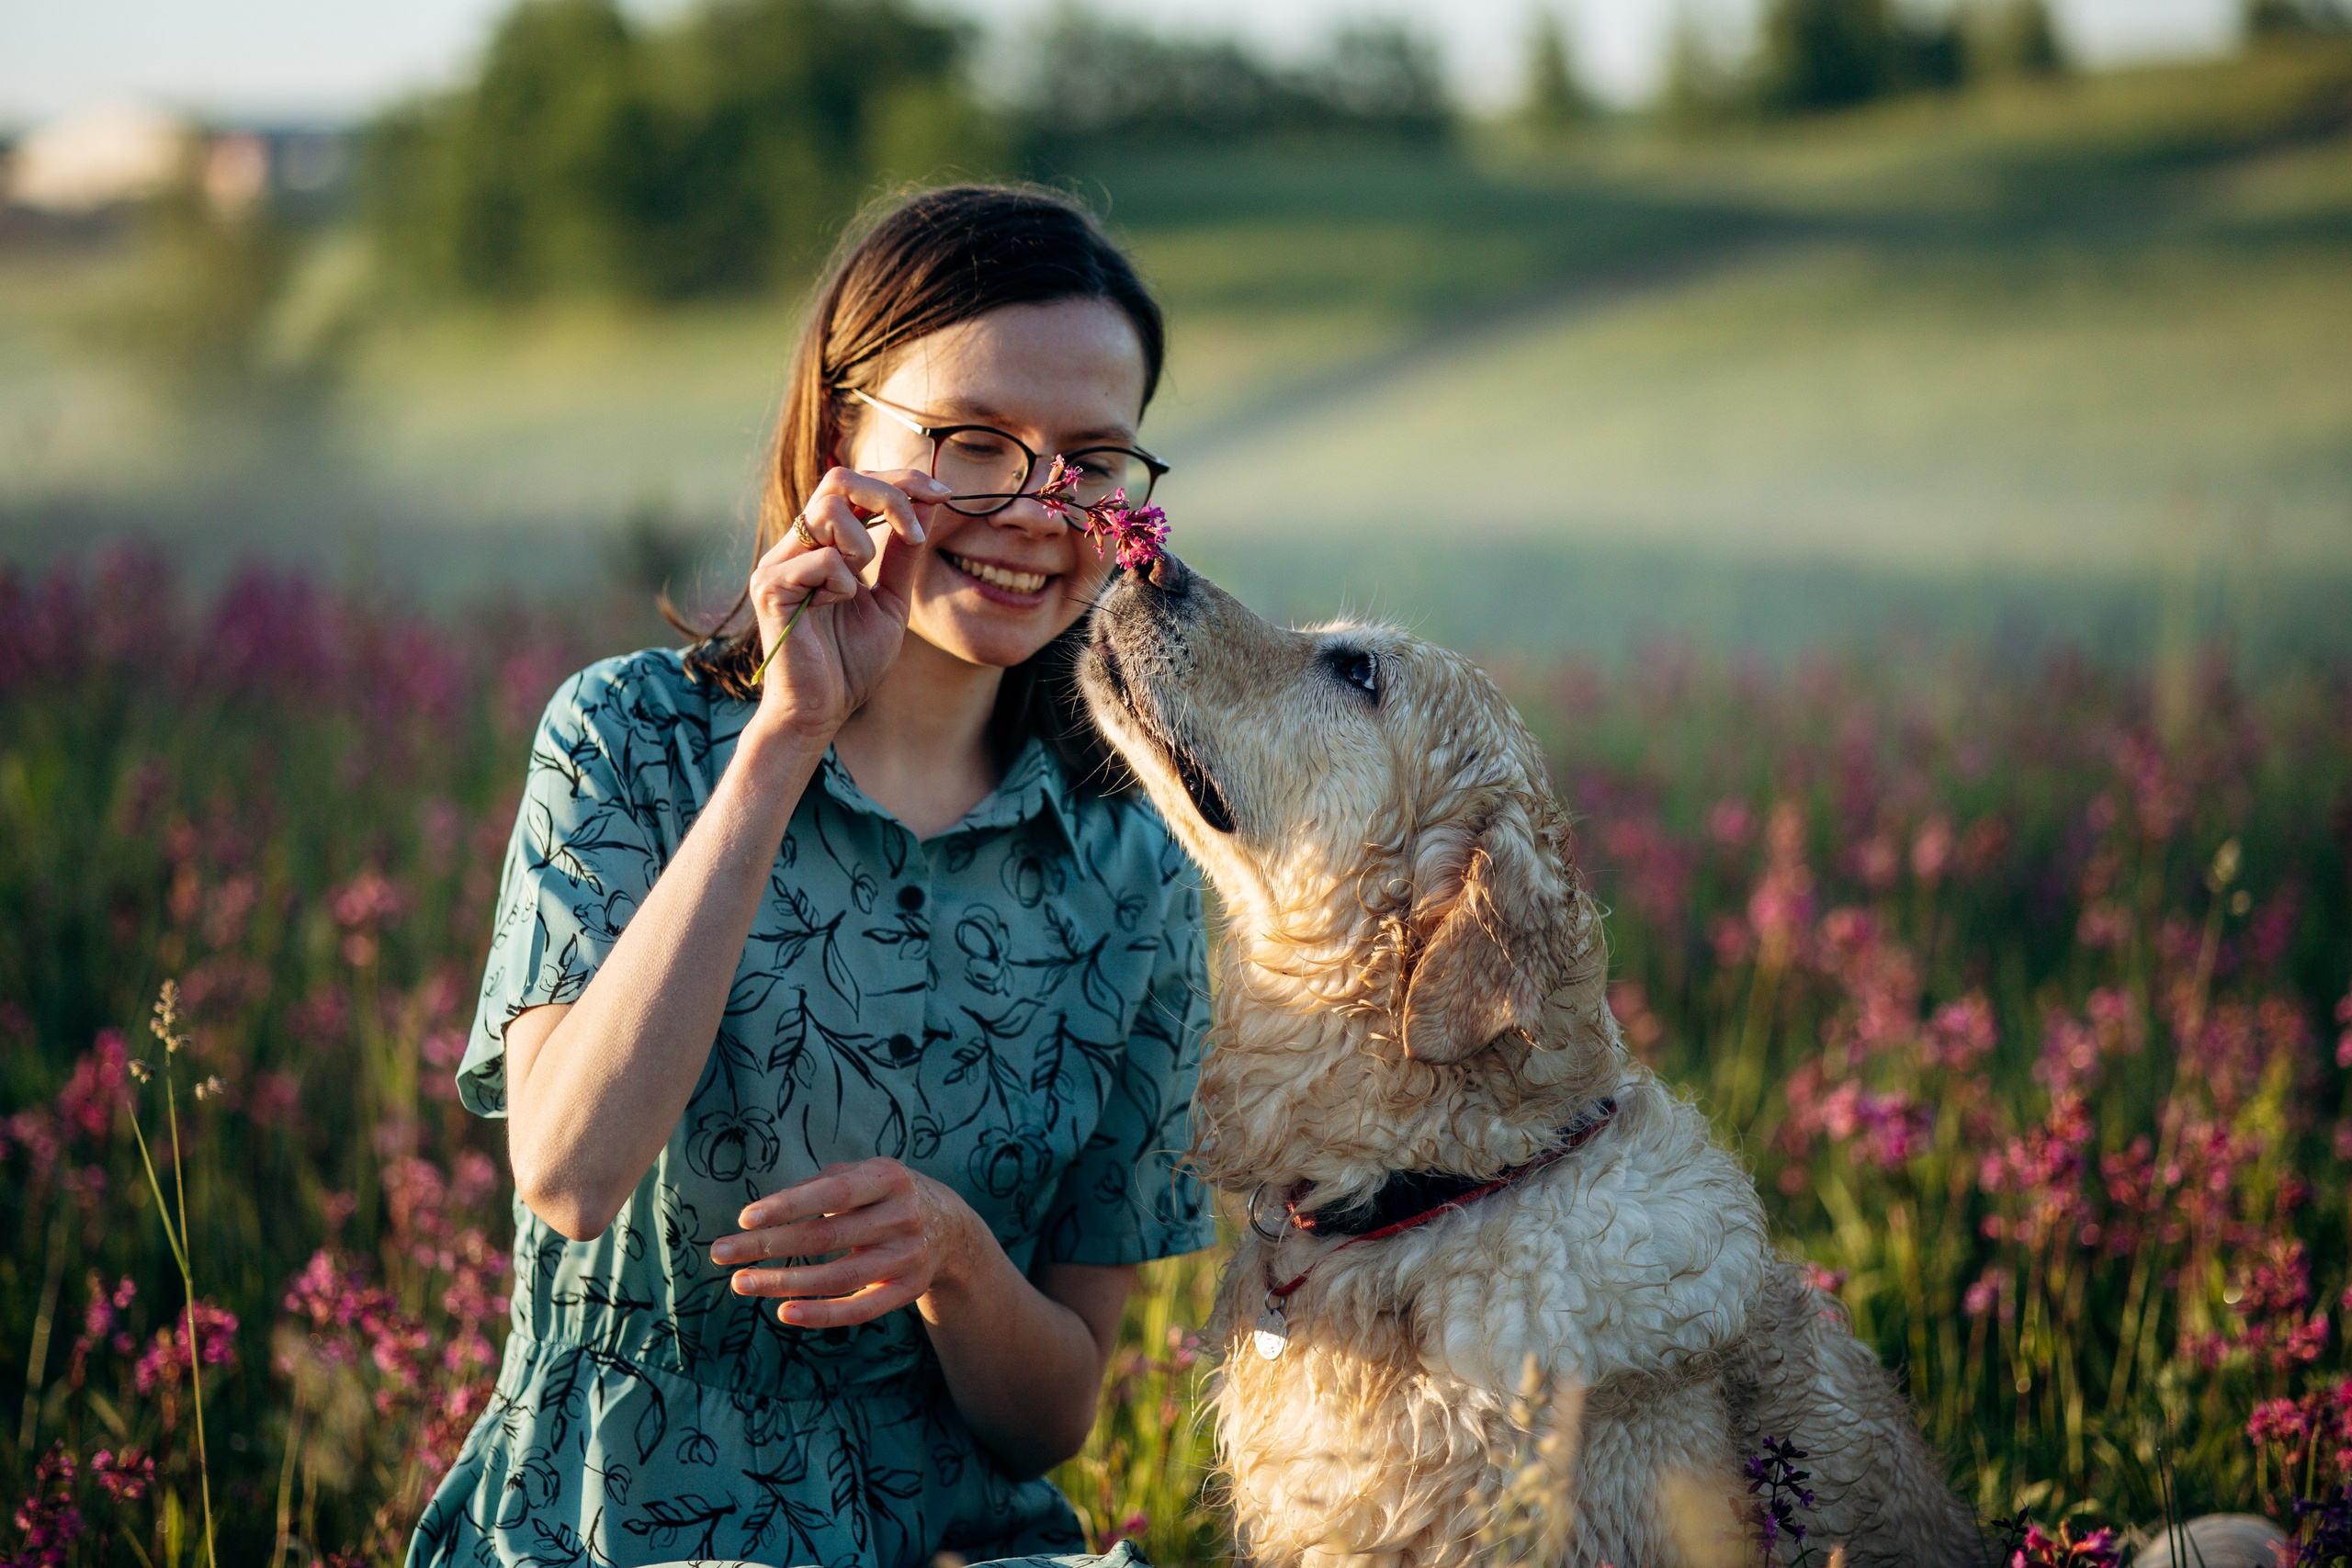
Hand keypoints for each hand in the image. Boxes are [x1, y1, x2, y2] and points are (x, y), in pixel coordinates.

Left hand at [711, 1157, 977, 1326]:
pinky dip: (821, 1315)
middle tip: (721, 1252)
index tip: (744, 1218)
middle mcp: (902, 1216)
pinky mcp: (907, 1290)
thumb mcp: (864, 1174)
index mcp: (888, 1178)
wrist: (951, 1228)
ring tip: (741, 1283)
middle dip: (768, 1246)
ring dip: (784, 1283)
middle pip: (826, 1237)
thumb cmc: (885, 1195)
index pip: (833, 1193)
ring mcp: (907, 1256)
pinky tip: (784, 1313)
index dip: (788, 1206)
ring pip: (838, 1277)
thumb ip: (820, 1185)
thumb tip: (765, 1212)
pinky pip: (860, 1310)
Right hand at [747, 467, 945, 738]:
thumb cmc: (852, 662)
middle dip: (889, 496)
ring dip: (863, 544)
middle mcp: (795, 545)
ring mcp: (777, 563)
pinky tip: (834, 608)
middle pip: (838, 479)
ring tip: (860, 584)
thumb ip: (903, 554)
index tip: (942, 494)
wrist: (822, 711)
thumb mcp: (891, 600)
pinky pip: (820, 560)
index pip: (854, 485)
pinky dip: (842, 583)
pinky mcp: (769, 588)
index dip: (900, 482)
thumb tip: (927, 504)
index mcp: (822, 544)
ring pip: (828, 511)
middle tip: (915, 533)